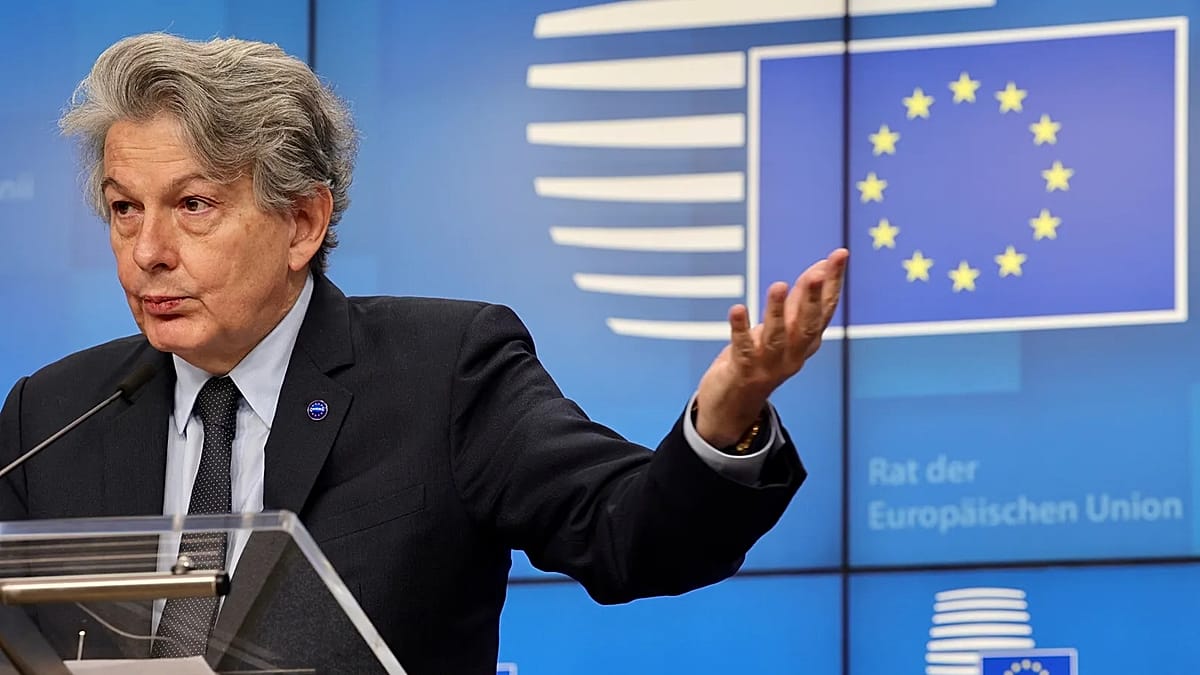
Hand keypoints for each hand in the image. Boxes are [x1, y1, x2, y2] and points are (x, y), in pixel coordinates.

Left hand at [694, 248, 847, 447]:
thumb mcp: (785, 327)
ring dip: (778, 311)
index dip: (833, 282)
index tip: (840, 254)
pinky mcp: (744, 371)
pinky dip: (740, 328)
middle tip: (818, 273)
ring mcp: (769, 365)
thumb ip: (801, 299)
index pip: (825, 309)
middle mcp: (793, 354)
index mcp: (806, 341)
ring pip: (776, 337)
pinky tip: (737, 308)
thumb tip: (823, 266)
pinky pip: (742, 348)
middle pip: (807, 326)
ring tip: (779, 286)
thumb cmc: (762, 357)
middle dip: (813, 299)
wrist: (733, 404)